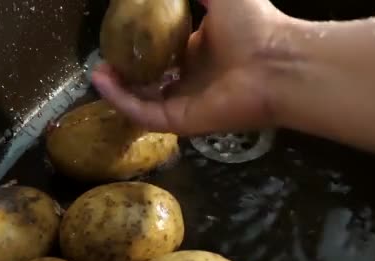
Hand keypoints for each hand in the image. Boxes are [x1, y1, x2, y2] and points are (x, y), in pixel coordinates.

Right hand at [91, 0, 294, 135]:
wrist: (277, 63)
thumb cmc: (254, 25)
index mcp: (201, 50)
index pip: (166, 51)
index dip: (143, 44)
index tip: (120, 32)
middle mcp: (192, 77)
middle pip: (152, 78)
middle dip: (126, 69)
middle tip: (105, 55)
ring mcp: (186, 102)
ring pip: (143, 99)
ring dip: (118, 87)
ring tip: (97, 70)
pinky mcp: (181, 121)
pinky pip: (144, 114)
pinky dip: (121, 100)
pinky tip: (101, 81)